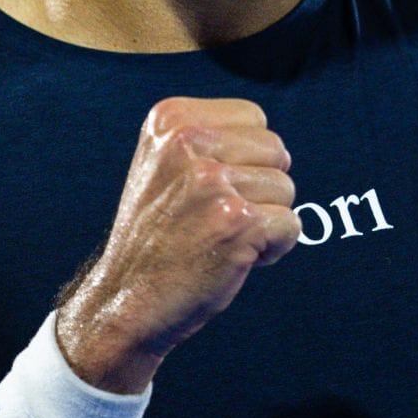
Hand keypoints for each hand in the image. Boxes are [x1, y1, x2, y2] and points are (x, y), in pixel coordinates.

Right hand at [55, 97, 296, 392]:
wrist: (126, 300)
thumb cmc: (156, 237)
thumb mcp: (165, 164)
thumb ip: (213, 141)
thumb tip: (280, 150)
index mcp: (172, 118)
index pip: (254, 117)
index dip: (246, 159)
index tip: (210, 189)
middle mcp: (189, 142)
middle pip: (276, 150)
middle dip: (260, 188)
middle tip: (216, 218)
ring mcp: (213, 182)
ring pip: (286, 188)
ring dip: (265, 220)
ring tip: (220, 237)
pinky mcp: (237, 222)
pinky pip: (291, 225)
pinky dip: (273, 248)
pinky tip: (233, 257)